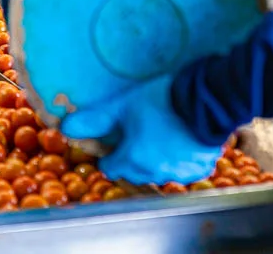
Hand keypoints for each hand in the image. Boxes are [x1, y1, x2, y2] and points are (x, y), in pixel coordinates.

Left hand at [61, 75, 219, 184]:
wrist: (207, 98)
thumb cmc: (161, 100)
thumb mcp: (122, 105)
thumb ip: (93, 120)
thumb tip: (65, 128)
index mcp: (134, 159)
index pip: (111, 168)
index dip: (109, 154)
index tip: (114, 142)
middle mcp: (156, 172)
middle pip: (133, 172)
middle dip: (130, 158)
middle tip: (136, 136)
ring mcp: (180, 173)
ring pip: (158, 173)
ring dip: (154, 161)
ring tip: (158, 136)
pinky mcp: (200, 169)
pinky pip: (181, 171)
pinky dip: (177, 161)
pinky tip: (178, 142)